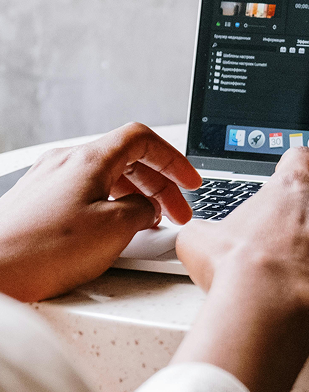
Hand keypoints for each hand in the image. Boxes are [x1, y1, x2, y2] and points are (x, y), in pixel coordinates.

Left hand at [0, 122, 202, 301]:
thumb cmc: (41, 252)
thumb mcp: (115, 229)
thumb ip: (143, 210)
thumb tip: (147, 210)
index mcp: (88, 159)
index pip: (142, 139)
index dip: (173, 159)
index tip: (189, 181)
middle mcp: (65, 163)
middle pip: (126, 160)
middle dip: (158, 186)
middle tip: (176, 213)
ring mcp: (47, 183)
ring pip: (105, 179)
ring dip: (134, 198)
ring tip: (148, 226)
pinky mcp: (36, 205)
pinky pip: (85, 196)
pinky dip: (109, 208)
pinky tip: (113, 234)